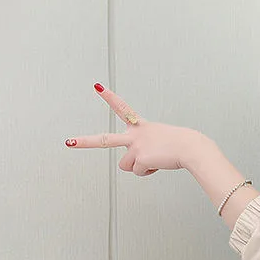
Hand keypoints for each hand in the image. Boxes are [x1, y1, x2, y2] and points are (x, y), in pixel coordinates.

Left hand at [65, 83, 201, 175]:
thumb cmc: (181, 144)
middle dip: (85, 142)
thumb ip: (146, 147)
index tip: (98, 87)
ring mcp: (135, 147)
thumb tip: (139, 163)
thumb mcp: (161, 140)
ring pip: (126, 165)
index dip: (109, 98)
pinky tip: (158, 164)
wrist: (191, 147)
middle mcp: (135, 135)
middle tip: (69, 143)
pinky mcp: (139, 159)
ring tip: (154, 160)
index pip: (123, 108)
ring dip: (139, 166)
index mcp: (141, 126)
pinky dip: (148, 171)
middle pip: (104, 140)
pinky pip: (138, 172)